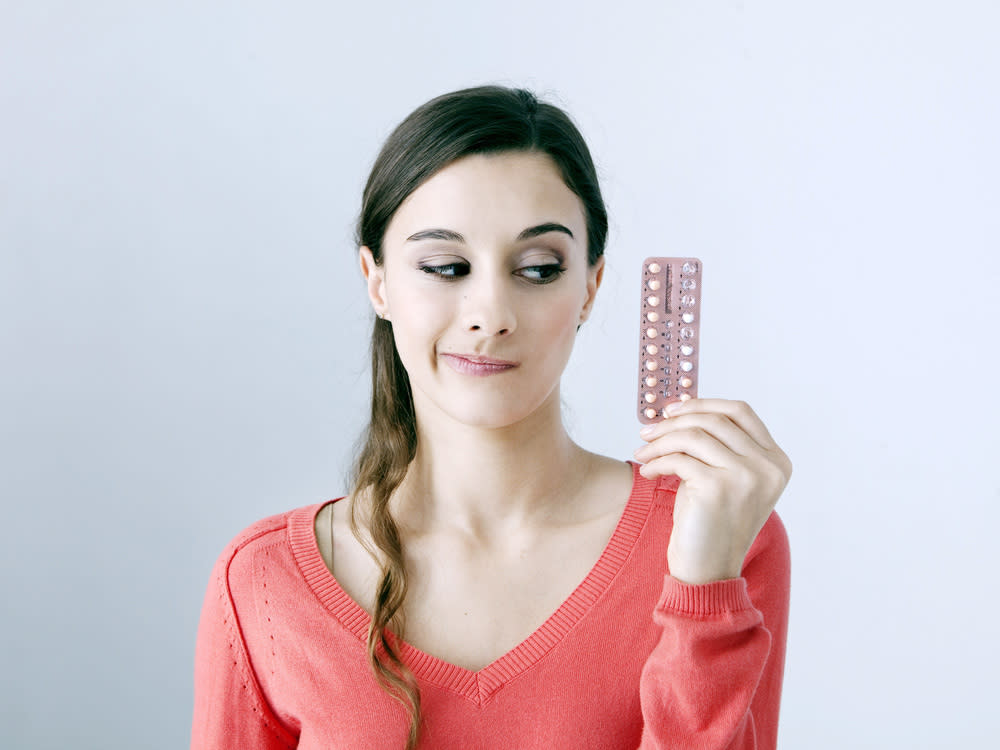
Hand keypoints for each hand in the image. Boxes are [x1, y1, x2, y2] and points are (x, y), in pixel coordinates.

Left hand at [632, 398, 791, 584]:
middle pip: (713, 420)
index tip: (672, 410)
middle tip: (647, 432)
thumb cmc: (710, 523)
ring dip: (660, 442)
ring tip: (643, 454)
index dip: (703, 404)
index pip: (740, 412)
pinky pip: (678, 459)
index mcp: (776, 461)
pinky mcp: (718, 487)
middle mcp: (767, 467)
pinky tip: (648, 472)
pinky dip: (656, 462)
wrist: (707, 571)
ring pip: (692, 436)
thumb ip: (717, 444)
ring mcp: (746, 476)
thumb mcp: (723, 477)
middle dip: (673, 422)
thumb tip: (682, 407)